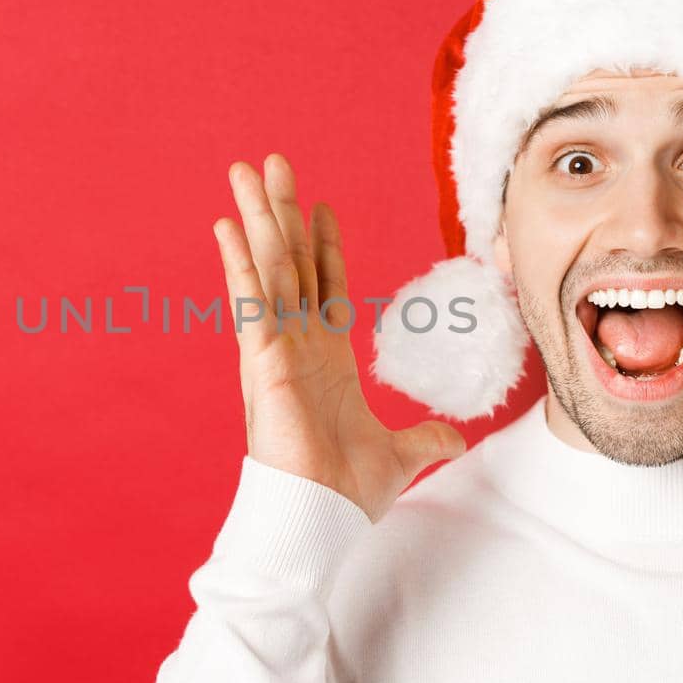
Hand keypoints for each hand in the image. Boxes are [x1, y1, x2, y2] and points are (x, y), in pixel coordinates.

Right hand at [212, 153, 464, 521]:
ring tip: (246, 170)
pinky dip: (239, 262)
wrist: (321, 519)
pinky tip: (227, 224)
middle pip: (288, 261)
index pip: (323, 285)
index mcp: (325, 359)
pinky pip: (250, 301)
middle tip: (273, 163)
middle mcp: (296, 344)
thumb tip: (455, 437)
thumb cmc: (346, 493)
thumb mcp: (401, 456)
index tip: (320, 206)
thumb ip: (426, 437)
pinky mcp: (262, 360)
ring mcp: (276, 348)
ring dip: (258, 217)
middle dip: (281, 211)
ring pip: (268, 267)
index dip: (321, 244)